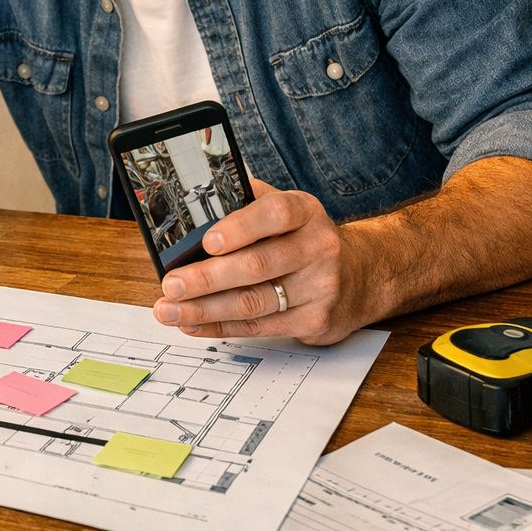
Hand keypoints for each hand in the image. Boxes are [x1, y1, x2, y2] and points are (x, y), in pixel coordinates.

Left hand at [151, 178, 382, 345]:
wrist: (362, 274)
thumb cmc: (304, 238)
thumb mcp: (286, 208)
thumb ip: (245, 203)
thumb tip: (192, 209)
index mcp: (306, 212)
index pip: (275, 214)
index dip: (241, 227)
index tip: (208, 241)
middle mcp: (318, 248)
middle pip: (258, 266)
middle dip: (207, 278)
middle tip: (171, 284)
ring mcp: (320, 288)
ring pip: (254, 302)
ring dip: (205, 308)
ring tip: (169, 310)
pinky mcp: (315, 321)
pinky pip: (258, 327)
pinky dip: (219, 326)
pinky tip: (192, 323)